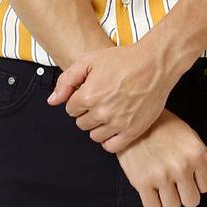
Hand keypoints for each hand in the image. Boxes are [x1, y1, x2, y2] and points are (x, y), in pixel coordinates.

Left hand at [46, 42, 174, 152]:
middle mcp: (102, 112)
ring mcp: (118, 124)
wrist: (153, 65)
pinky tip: (114, 125)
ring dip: (97, 125)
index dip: (79, 99)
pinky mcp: (132, 131)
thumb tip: (52, 101)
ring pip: (94, 136)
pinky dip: (109, 139)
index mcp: (89, 95)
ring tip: (108, 110)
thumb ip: (67, 80)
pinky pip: (111, 147)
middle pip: (81, 123)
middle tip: (101, 98)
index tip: (90, 91)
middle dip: (87, 112)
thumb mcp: (89, 61)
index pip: (71, 109)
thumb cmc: (123, 60)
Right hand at [115, 108, 206, 206]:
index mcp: (196, 153)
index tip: (187, 172)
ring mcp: (161, 175)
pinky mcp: (141, 181)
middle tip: (175, 180)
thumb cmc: (164, 126)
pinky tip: (150, 186)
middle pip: (192, 201)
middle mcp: (181, 166)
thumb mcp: (190, 135)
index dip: (197, 180)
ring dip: (168, 197)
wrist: (133, 119)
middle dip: (184, 193)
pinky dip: (152, 200)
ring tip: (161, 181)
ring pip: (173, 206)